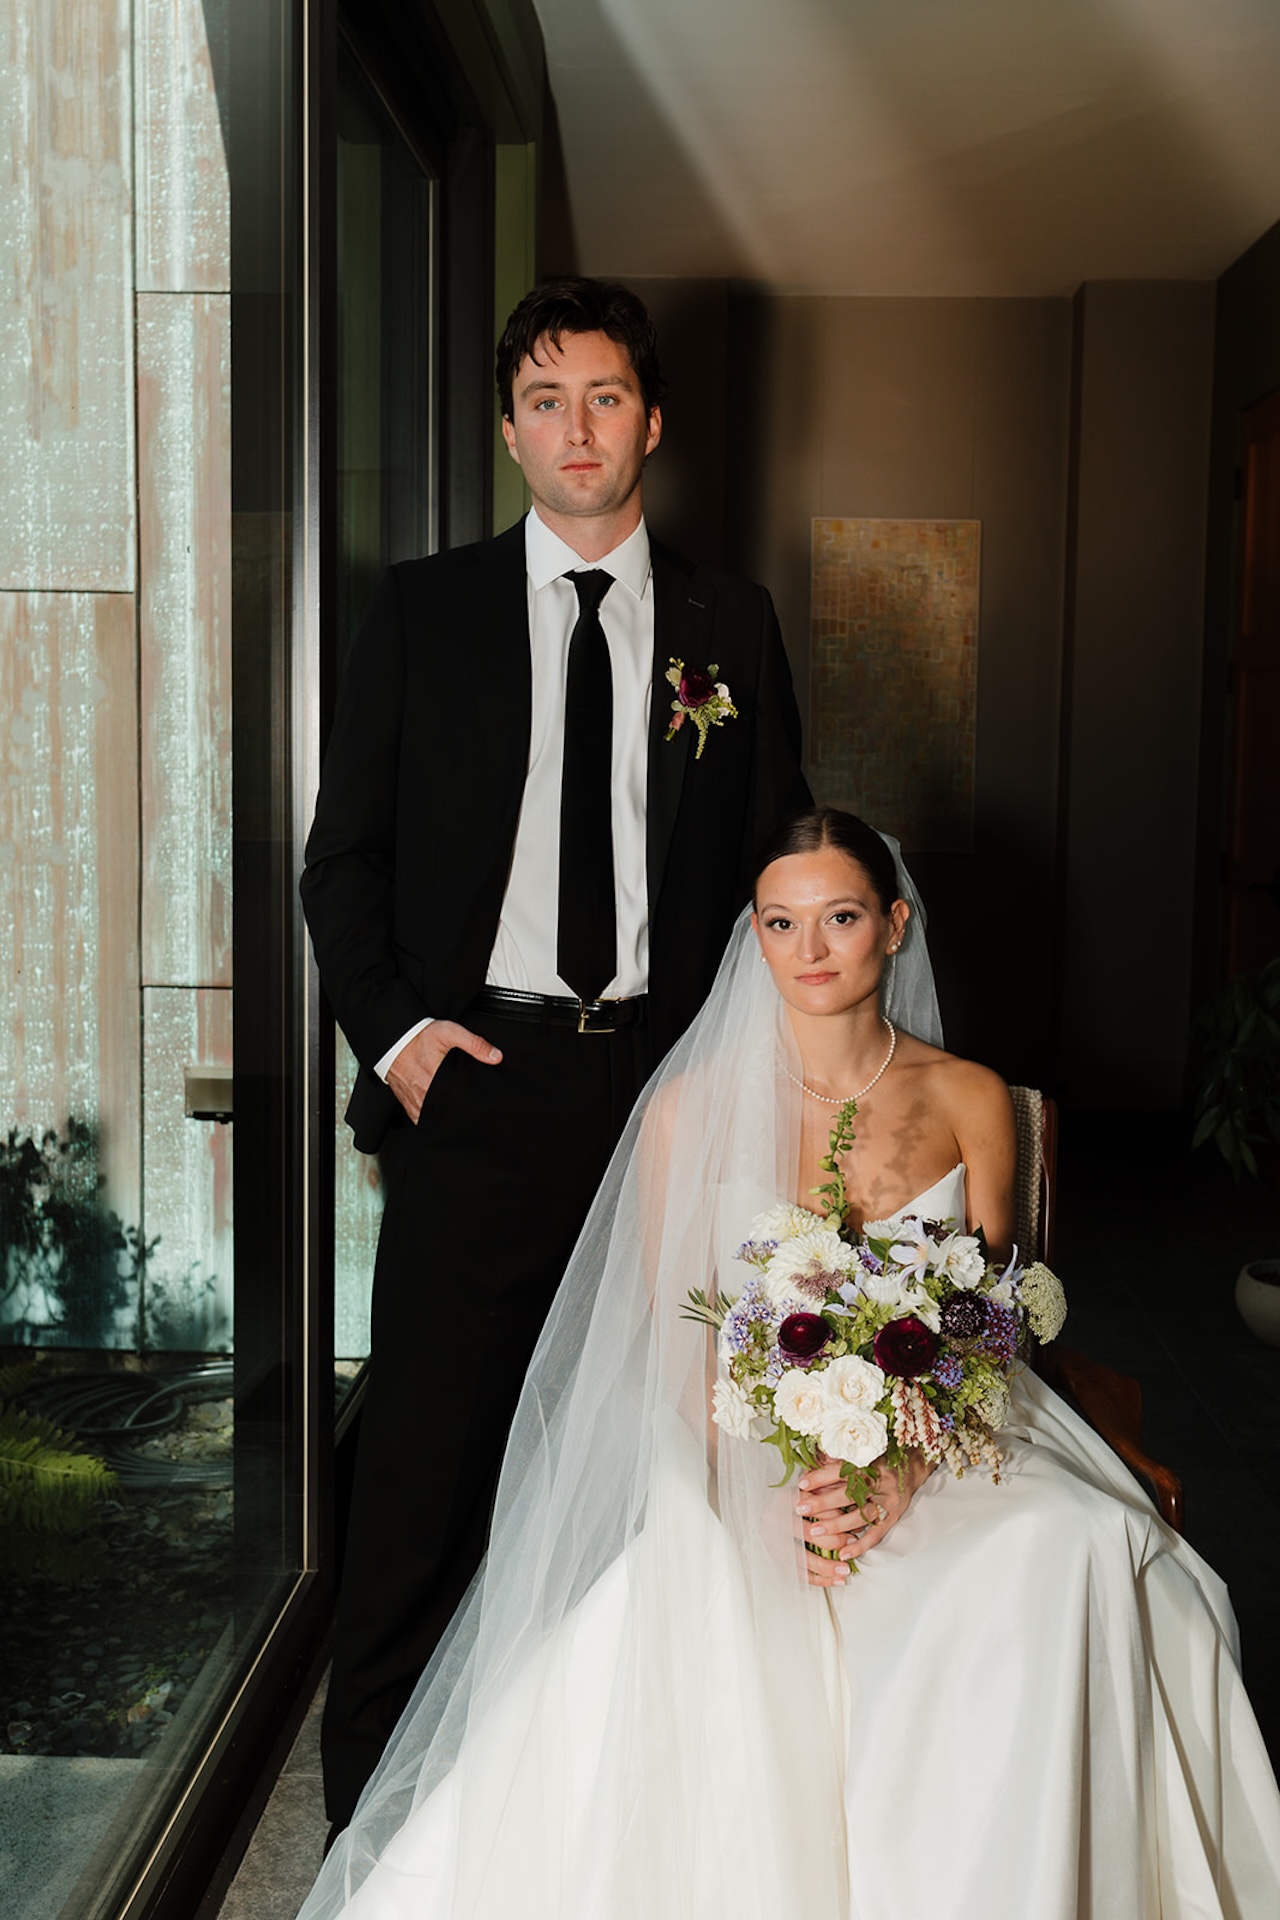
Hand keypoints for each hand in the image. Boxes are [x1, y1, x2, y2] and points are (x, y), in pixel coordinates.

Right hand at [385, 1020, 501, 1122]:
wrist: (393, 1039)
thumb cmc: (419, 1037)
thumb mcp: (449, 1033)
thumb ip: (474, 1044)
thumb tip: (496, 1057)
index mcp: (434, 1081)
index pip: (458, 1104)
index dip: (470, 1106)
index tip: (479, 1106)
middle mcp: (423, 1096)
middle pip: (447, 1114)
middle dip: (460, 1113)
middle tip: (472, 1110)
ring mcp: (415, 1102)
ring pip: (434, 1119)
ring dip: (445, 1118)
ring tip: (457, 1113)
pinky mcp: (408, 1105)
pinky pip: (421, 1120)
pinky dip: (431, 1118)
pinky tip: (441, 1114)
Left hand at [795, 1450, 933, 1586]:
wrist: (912, 1468)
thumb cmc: (879, 1462)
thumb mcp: (862, 1456)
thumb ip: (840, 1462)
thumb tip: (811, 1467)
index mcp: (870, 1463)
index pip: (842, 1470)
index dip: (821, 1476)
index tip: (802, 1484)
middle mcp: (880, 1483)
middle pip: (850, 1494)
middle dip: (824, 1502)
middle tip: (801, 1509)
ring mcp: (888, 1502)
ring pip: (861, 1516)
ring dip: (837, 1525)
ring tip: (815, 1531)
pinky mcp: (893, 1518)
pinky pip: (876, 1535)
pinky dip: (860, 1546)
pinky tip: (843, 1553)